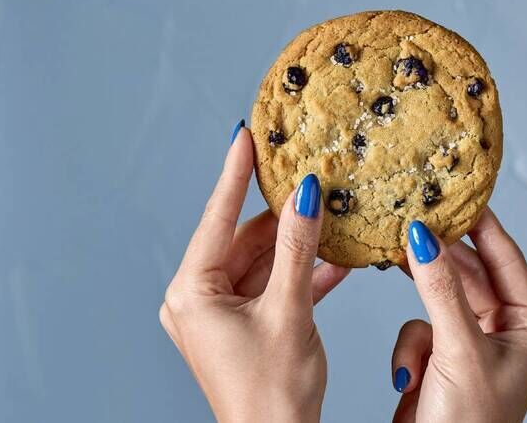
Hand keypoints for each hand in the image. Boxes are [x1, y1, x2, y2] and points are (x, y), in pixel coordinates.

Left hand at [159, 122, 349, 422]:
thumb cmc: (273, 392)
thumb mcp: (290, 309)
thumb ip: (297, 247)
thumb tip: (306, 195)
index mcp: (192, 292)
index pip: (217, 218)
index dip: (235, 173)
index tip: (246, 135)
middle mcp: (197, 298)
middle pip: (244, 240)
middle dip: (283, 217)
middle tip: (312, 181)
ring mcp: (219, 312)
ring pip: (262, 261)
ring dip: (298, 247)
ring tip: (331, 217)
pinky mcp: (242, 323)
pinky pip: (271, 285)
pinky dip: (299, 275)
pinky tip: (334, 259)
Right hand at [391, 210, 526, 422]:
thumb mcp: (459, 351)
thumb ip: (441, 290)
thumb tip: (425, 238)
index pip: (508, 258)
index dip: (484, 223)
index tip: (458, 192)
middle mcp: (506, 329)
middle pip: (472, 271)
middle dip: (443, 253)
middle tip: (416, 218)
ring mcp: (473, 340)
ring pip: (441, 294)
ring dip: (422, 297)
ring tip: (398, 259)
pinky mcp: (443, 352)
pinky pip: (420, 324)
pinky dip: (410, 344)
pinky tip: (411, 373)